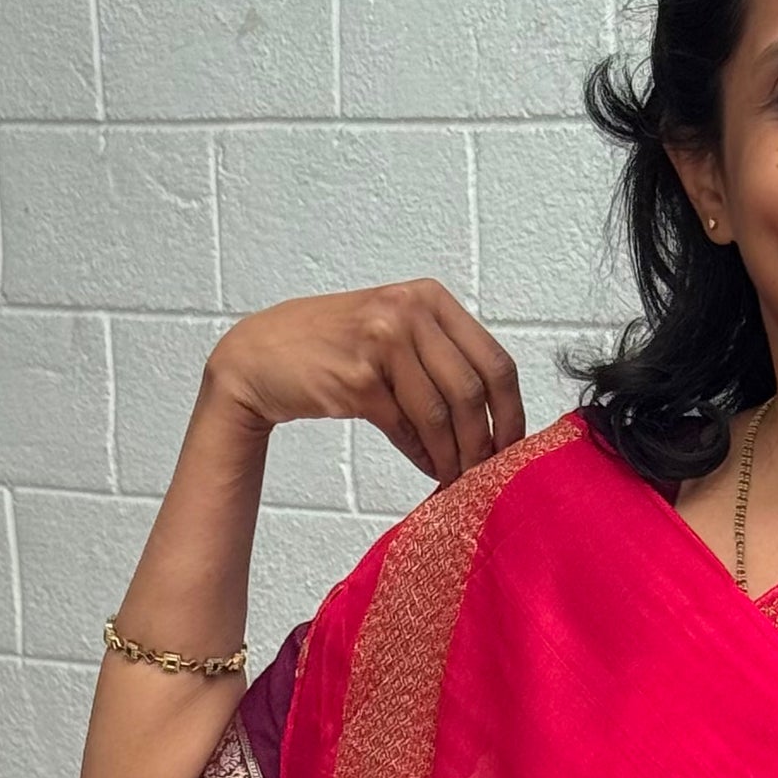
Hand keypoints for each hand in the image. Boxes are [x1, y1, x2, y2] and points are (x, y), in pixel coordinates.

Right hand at [204, 280, 523, 487]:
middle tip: (488, 475)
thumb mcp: (395, 336)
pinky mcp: (358, 377)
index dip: (513, 412)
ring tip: (457, 479)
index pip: (495, 361)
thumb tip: (495, 423)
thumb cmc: (335, 349)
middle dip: (486, 443)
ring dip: (455, 456)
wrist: (262, 356)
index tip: (514, 449)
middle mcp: (409, 311)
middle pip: (474, 391)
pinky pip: (407, 428)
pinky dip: (423, 455)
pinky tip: (429, 467)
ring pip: (443, 414)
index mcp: (430, 299)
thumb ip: (442, 363)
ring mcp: (382, 341)